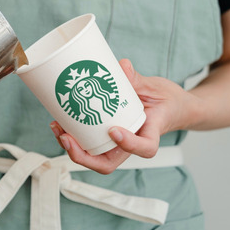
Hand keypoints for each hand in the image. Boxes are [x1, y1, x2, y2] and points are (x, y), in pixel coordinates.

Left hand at [49, 59, 196, 173]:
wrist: (172, 108)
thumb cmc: (167, 100)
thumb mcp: (156, 88)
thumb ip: (138, 80)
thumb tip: (122, 65)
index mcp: (151, 133)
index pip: (145, 148)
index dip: (129, 144)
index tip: (114, 130)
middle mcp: (131, 142)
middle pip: (108, 163)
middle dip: (83, 156)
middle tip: (66, 137)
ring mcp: (117, 142)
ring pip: (94, 156)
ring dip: (72, 147)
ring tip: (57, 128)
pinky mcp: (107, 135)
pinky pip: (89, 142)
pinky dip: (72, 136)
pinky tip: (59, 122)